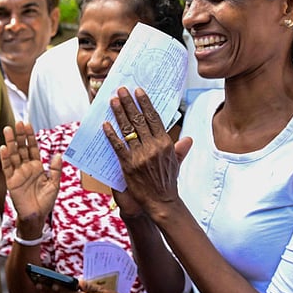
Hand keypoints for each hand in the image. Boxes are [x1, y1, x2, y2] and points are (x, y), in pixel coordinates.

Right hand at [0, 122, 61, 226]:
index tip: (27, 125)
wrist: (36, 216)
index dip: (30, 136)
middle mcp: (26, 167)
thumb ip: (55, 169)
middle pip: (21, 148)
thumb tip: (58, 154)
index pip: (32, 147)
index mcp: (37, 166)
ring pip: (13, 155)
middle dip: (19, 136)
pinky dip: (5, 158)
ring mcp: (18, 173)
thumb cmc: (45, 202)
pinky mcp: (11, 181)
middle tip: (17, 123)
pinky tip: (4, 148)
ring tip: (8, 130)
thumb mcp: (54, 184)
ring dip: (10, 142)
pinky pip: (7, 167)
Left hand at [103, 87, 191, 218]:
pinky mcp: (129, 165)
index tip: (138, 91)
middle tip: (121, 90)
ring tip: (113, 101)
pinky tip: (105, 125)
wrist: (161, 202)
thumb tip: (187, 139)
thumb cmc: (168, 182)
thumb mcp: (176, 163)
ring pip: (128, 130)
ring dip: (119, 113)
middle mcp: (153, 147)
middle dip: (129, 103)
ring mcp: (140, 155)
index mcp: (165, 143)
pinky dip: (111, 135)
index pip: (154, 118)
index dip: (145, 103)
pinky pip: (118, 147)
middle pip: (139, 120)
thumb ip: (179, 149)